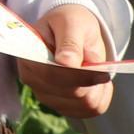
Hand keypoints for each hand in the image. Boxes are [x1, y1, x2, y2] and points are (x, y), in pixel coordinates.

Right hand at [18, 4, 117, 120]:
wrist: (72, 31)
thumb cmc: (69, 23)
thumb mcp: (72, 23)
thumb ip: (69, 42)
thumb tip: (66, 62)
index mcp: (30, 58)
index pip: (54, 76)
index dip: (80, 76)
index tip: (103, 72)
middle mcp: (33, 81)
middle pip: (72, 94)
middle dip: (91, 80)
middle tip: (98, 62)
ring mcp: (46, 96)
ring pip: (83, 106)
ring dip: (98, 89)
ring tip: (97, 70)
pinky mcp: (61, 106)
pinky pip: (89, 111)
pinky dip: (100, 97)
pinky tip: (97, 82)